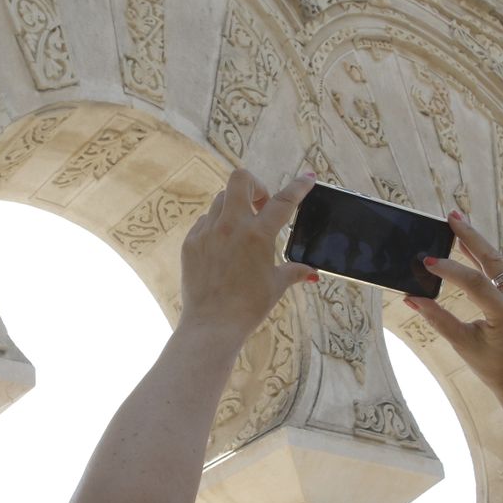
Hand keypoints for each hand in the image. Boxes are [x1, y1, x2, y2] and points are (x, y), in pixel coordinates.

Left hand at [178, 168, 317, 339]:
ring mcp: (207, 232)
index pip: (283, 201)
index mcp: (258, 234)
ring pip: (221, 199)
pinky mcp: (191, 243)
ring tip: (243, 228)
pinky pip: (205, 221)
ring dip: (236, 206)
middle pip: (241, 180)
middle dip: (255, 185)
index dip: (299, 186)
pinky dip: (217, 226)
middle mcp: (231, 226)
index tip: (309, 177)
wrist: (212, 325)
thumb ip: (295, 271)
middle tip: (262, 205)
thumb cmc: (248, 307)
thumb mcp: (276, 285)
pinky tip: (223, 245)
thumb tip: (311, 272)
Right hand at [404, 212, 502, 414]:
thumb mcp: (463, 344)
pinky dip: (482, 255)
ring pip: (498, 260)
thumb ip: (438, 319)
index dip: (450, 270)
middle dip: (470, 236)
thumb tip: (411, 298)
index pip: (476, 283)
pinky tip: (466, 244)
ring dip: (476, 242)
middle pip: (493, 259)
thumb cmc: (493, 365)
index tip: (427, 262)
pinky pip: (500, 268)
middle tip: (451, 217)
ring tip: (456, 223)